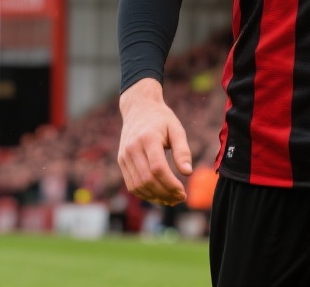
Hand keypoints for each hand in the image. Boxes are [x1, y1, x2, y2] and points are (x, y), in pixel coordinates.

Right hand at [117, 78, 192, 204]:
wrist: (139, 108)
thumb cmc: (161, 119)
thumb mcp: (176, 129)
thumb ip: (182, 150)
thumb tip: (188, 173)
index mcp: (147, 139)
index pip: (157, 168)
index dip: (170, 184)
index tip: (183, 192)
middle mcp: (132, 148)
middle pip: (147, 180)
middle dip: (164, 193)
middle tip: (180, 198)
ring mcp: (124, 156)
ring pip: (137, 186)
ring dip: (155, 197)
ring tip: (171, 200)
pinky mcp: (121, 162)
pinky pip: (131, 184)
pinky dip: (145, 194)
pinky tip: (159, 196)